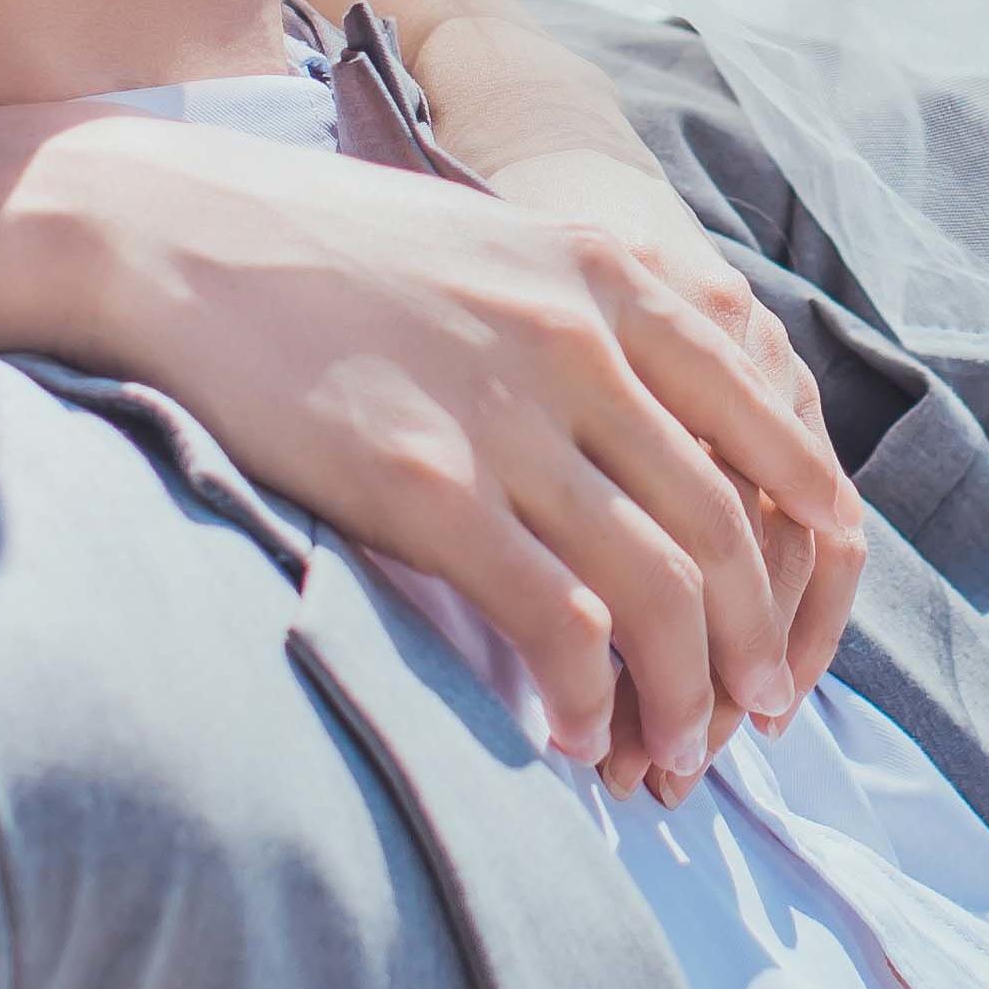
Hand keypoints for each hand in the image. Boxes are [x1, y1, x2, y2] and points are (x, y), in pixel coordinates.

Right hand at [22, 113, 854, 798]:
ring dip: (686, 693)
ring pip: (660, 589)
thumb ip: (598, 319)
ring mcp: (507, 417)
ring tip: (678, 754)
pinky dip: (587, 699)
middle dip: (757, 644)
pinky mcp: (427, 486)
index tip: (813, 597)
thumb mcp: (502, 245)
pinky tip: (577, 737)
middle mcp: (582, 341)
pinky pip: (555, 622)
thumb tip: (678, 432)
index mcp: (614, 275)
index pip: (769, 425)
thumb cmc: (333, 252)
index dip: (807, 534)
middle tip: (757, 716)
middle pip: (726, 527)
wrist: (174, 234)